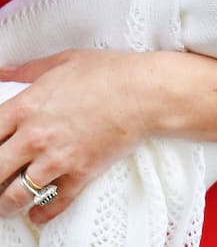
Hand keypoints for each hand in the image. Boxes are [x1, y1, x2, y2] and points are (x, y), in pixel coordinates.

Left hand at [0, 50, 154, 223]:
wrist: (144, 92)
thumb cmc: (108, 73)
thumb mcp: (63, 61)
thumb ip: (28, 70)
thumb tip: (5, 71)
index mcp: (27, 107)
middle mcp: (36, 136)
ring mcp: (57, 159)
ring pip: (16, 196)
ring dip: (6, 203)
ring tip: (6, 202)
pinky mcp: (80, 174)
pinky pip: (53, 204)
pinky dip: (41, 213)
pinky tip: (37, 210)